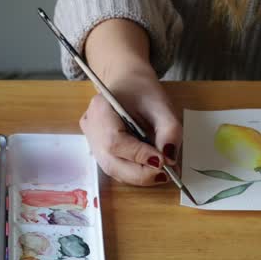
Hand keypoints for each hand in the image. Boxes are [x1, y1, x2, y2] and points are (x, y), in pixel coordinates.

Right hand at [79, 64, 181, 184]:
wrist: (127, 83)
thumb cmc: (142, 91)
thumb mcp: (162, 104)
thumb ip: (169, 130)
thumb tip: (170, 158)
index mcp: (101, 107)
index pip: (115, 142)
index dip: (139, 156)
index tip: (164, 161)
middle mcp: (91, 127)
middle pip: (111, 162)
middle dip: (141, 173)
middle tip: (167, 173)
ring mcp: (91, 141)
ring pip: (113, 169)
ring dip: (139, 176)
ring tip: (162, 172)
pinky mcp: (97, 150)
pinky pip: (115, 168)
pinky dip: (134, 173)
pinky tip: (150, 168)